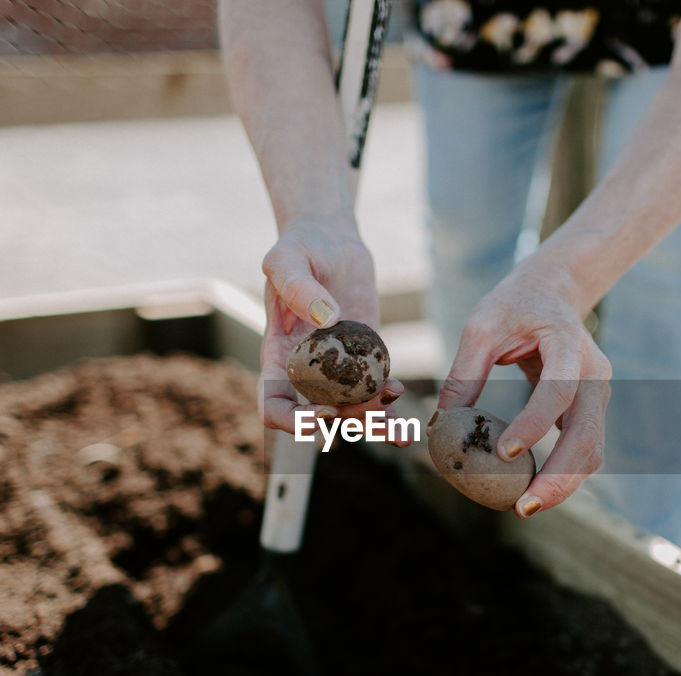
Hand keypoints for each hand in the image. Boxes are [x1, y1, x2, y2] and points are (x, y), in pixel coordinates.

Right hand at [257, 216, 407, 439]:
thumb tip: (325, 319)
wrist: (330, 239)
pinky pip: (374, 390)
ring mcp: (337, 367)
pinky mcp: (365, 357)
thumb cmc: (299, 248)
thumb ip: (298, 287)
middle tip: (376, 407)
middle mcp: (306, 369)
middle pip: (320, 415)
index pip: (273, 405)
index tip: (323, 411)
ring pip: (351, 410)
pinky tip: (407, 420)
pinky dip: (389, 409)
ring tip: (401, 430)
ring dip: (373, 424)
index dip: (292, 420)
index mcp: (279, 355)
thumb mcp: (287, 259)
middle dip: (347, 421)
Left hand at [434, 256, 611, 517]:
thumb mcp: (482, 326)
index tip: (504, 452)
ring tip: (525, 507)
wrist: (554, 291)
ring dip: (563, 484)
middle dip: (559, 476)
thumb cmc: (514, 305)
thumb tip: (440, 425)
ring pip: (591, 450)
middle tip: (524, 507)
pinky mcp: (590, 410)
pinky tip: (532, 491)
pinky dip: (562, 474)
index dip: (534, 424)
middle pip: (587, 434)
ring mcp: (597, 394)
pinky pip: (583, 449)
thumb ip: (465, 373)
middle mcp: (594, 373)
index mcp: (568, 344)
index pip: (558, 390)